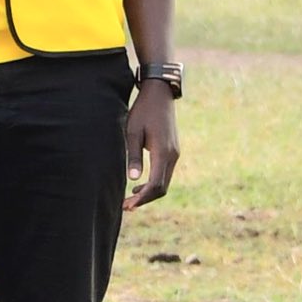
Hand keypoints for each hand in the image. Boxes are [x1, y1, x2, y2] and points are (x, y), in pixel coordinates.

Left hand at [124, 76, 180, 209]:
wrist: (159, 95)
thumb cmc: (142, 111)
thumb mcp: (132, 132)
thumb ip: (133, 156)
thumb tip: (133, 179)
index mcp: (163, 153)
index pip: (156, 185)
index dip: (142, 198)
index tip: (128, 204)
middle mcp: (173, 156)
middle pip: (162, 188)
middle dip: (145, 199)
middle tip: (126, 206)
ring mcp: (175, 154)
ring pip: (164, 182)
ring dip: (149, 193)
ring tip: (130, 199)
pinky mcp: (173, 151)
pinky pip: (165, 173)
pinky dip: (154, 183)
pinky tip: (138, 185)